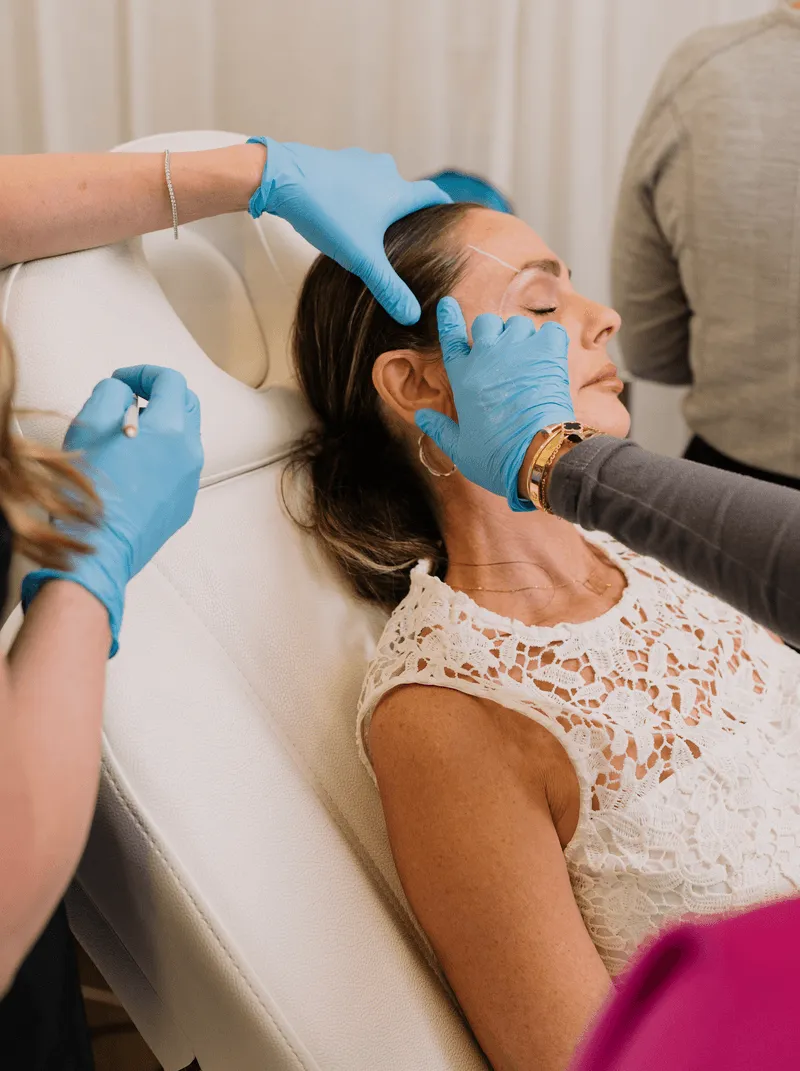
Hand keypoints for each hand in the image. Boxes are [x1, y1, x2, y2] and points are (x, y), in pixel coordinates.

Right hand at [21, 366, 203, 655]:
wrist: (101, 548)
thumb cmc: (90, 489)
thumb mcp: (89, 426)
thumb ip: (110, 395)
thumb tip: (124, 391)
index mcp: (171, 430)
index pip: (171, 381)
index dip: (144, 373)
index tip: (122, 380)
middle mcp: (190, 453)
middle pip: (188, 405)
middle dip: (161, 394)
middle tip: (130, 398)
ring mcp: (191, 481)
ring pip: (186, 438)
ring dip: (163, 425)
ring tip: (128, 433)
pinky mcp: (184, 503)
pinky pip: (180, 467)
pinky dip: (164, 455)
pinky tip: (135, 466)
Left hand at [246, 136, 450, 324]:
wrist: (283, 179)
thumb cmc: (328, 216)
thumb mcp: (362, 260)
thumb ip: (388, 288)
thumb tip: (412, 315)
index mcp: (398, 192)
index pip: (433, 195)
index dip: (442, 207)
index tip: (448, 216)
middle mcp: (384, 171)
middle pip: (404, 190)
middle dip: (405, 211)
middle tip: (404, 233)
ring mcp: (359, 161)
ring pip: (379, 182)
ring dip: (379, 199)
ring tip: (372, 224)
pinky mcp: (335, 159)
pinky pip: (355, 177)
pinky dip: (356, 192)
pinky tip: (344, 210)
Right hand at [415, 298, 574, 510]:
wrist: (537, 454)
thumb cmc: (497, 456)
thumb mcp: (460, 449)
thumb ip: (439, 429)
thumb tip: (420, 417)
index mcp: (463, 376)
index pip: (451, 338)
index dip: (448, 319)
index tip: (448, 304)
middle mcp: (488, 356)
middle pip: (485, 323)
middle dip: (490, 334)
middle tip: (500, 355)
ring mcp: (519, 349)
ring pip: (517, 324)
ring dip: (519, 337)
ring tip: (526, 359)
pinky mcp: (548, 351)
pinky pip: (549, 330)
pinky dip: (549, 340)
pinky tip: (549, 357)